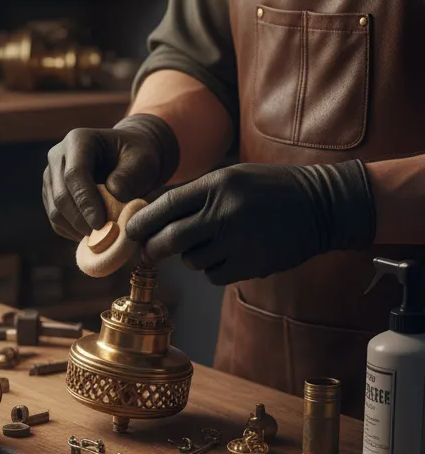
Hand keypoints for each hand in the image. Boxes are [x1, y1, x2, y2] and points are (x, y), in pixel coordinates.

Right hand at [43, 114, 179, 239]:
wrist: (128, 159)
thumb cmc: (138, 157)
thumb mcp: (144, 160)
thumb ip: (131, 175)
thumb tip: (113, 193)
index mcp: (78, 140)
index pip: (74, 174)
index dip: (86, 201)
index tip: (101, 224)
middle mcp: (57, 156)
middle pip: (60, 195)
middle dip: (81, 220)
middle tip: (103, 238)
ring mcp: (51, 176)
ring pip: (55, 210)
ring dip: (76, 229)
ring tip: (101, 238)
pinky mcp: (51, 194)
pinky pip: (55, 219)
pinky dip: (72, 231)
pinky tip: (93, 235)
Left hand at [125, 160, 375, 285]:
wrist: (323, 205)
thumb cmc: (269, 190)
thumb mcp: (232, 178)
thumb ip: (195, 196)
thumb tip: (152, 217)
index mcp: (217, 185)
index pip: (166, 207)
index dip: (143, 223)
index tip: (130, 233)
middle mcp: (226, 212)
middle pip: (171, 240)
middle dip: (154, 249)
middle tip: (149, 253)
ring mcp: (240, 240)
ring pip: (192, 261)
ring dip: (192, 257)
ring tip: (212, 244)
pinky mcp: (253, 264)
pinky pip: (214, 275)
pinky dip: (214, 270)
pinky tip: (231, 255)